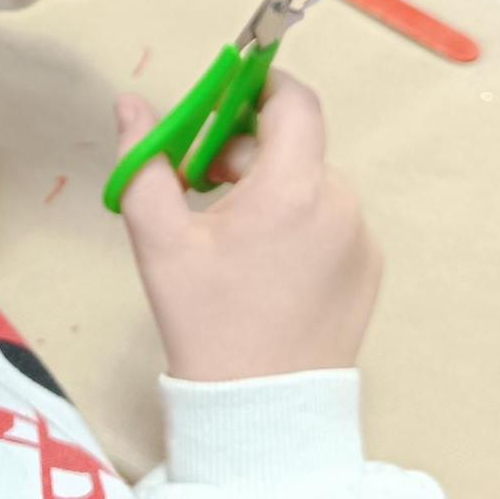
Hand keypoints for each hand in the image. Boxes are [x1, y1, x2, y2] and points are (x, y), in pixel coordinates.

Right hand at [113, 76, 380, 381]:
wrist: (262, 411)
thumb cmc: (207, 324)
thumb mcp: (159, 242)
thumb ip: (143, 162)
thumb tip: (130, 105)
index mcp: (292, 188)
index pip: (292, 100)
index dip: (257, 87)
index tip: (222, 100)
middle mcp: (340, 204)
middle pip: (294, 144)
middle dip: (246, 149)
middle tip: (200, 183)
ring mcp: (361, 239)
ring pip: (310, 184)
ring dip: (271, 189)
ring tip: (229, 236)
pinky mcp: (369, 269)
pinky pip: (330, 221)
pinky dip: (298, 223)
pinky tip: (264, 266)